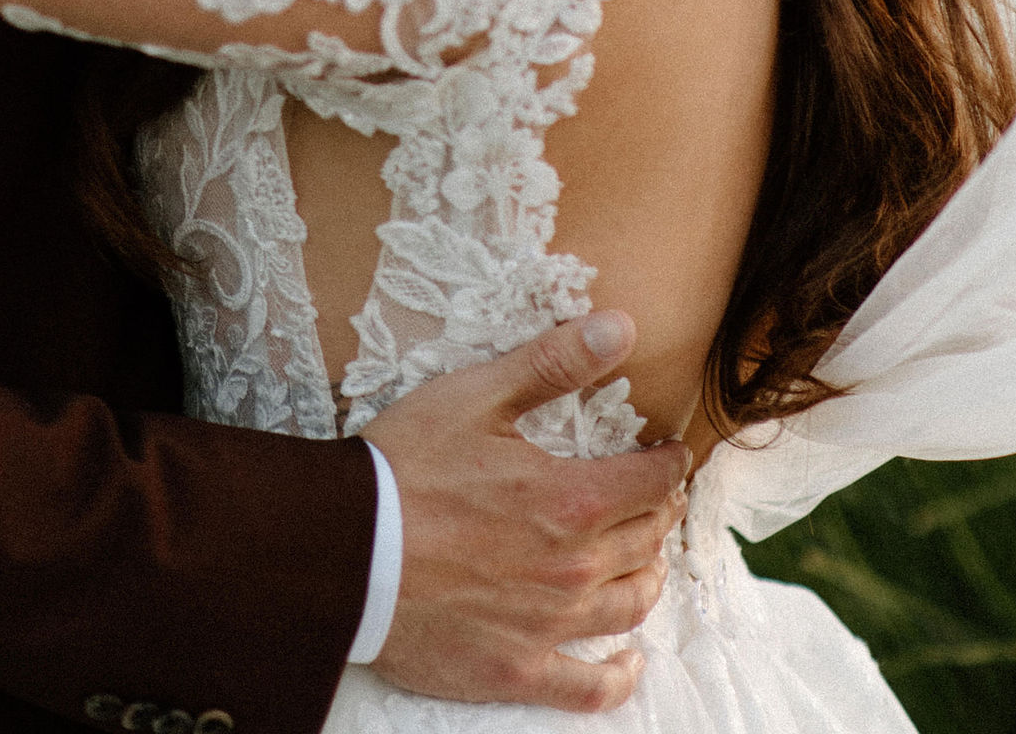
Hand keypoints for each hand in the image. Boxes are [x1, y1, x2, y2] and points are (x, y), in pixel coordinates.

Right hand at [362, 311, 689, 712]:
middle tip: (657, 499)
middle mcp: (573, 569)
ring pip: (628, 605)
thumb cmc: (405, 467)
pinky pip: (587, 687)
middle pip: (644, 540)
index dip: (668, 465)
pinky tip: (628, 664)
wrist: (345, 550)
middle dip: (658, 513)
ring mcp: (547, 626)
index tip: (669, 455)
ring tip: (647, 561)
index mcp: (571, 499)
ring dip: (648, 577)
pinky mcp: (515, 669)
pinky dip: (617, 677)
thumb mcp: (477, 396)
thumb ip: (554, 363)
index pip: (650, 482)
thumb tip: (621, 328)